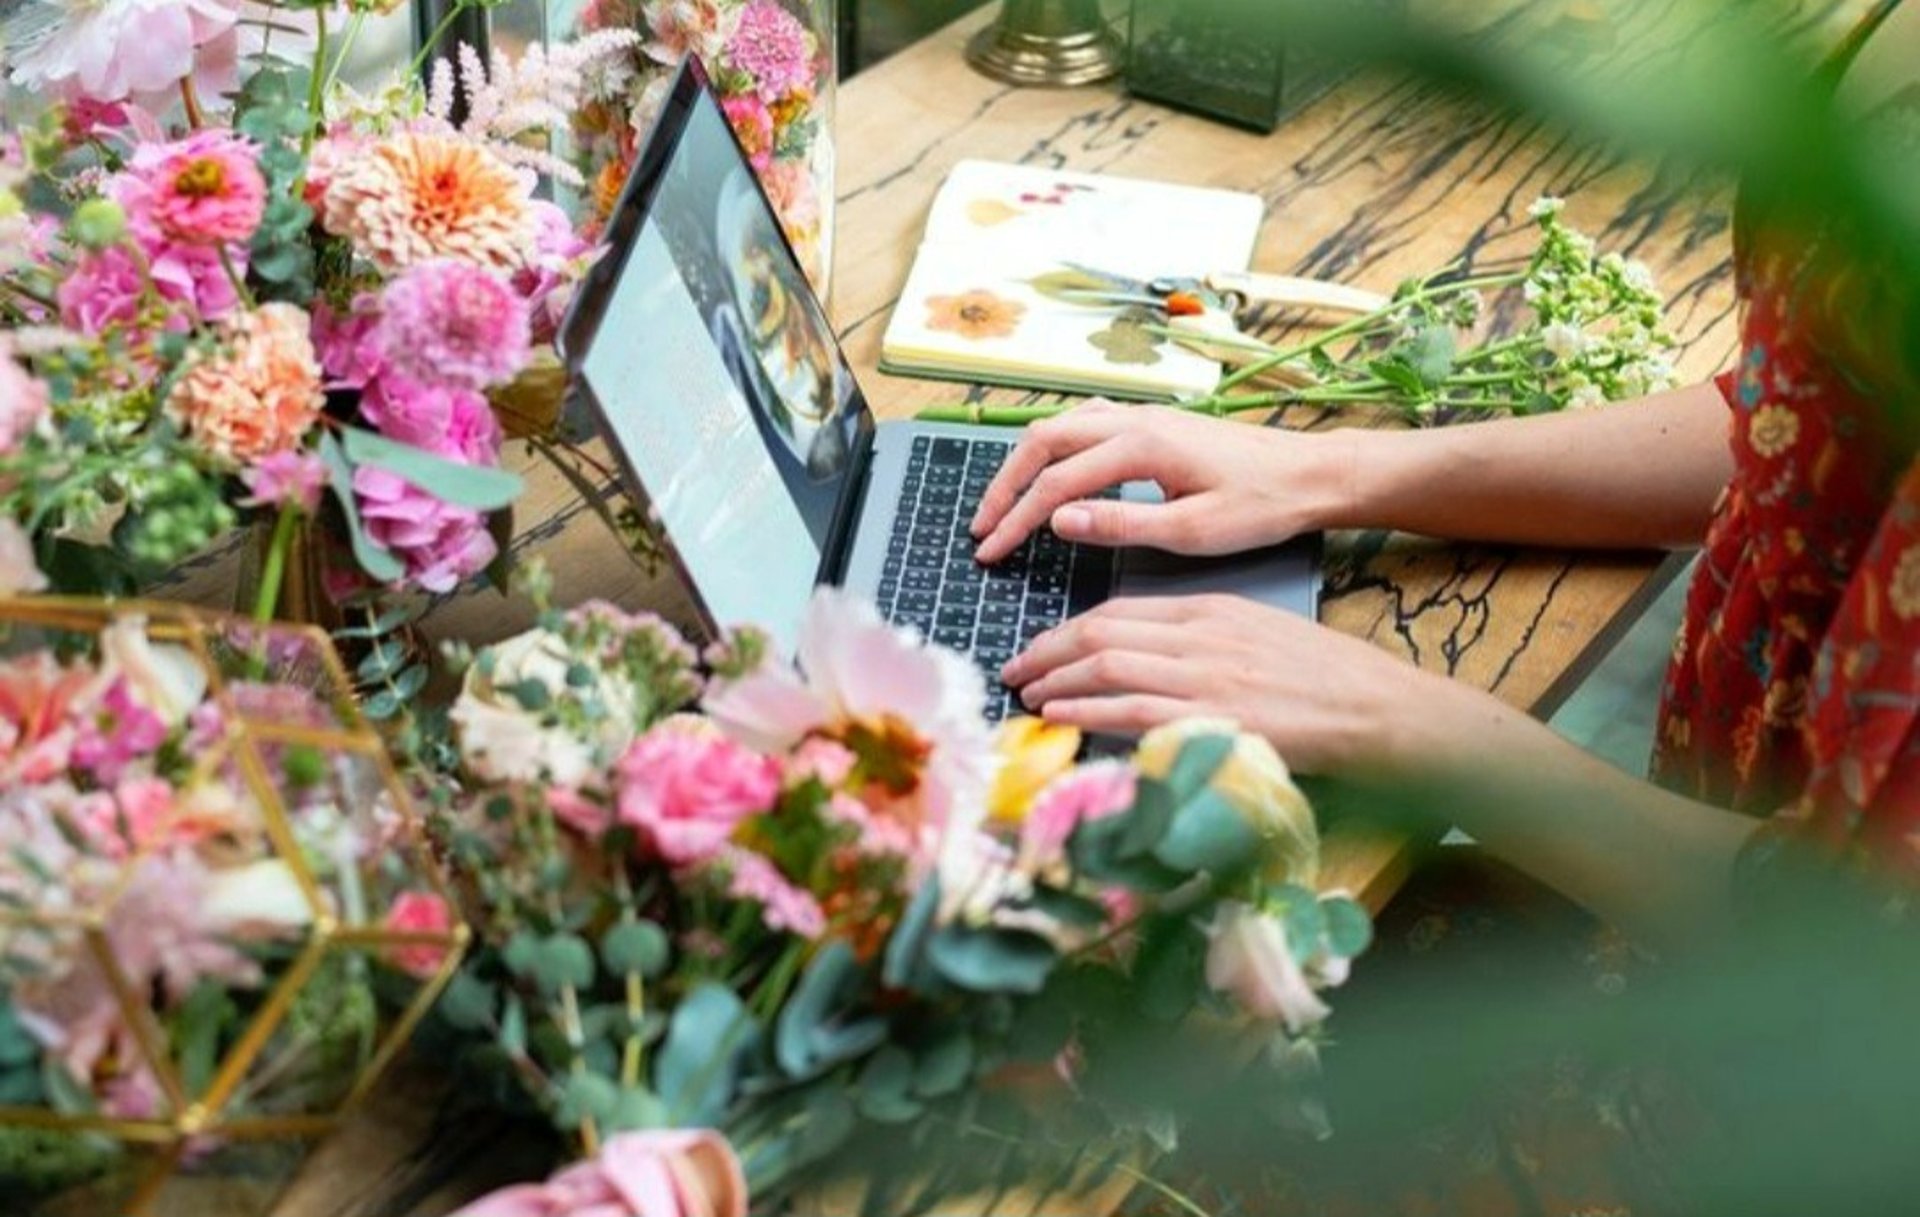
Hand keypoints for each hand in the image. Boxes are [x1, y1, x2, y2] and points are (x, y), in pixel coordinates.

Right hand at [969, 400, 1356, 562]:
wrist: (1312, 473)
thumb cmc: (1264, 504)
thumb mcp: (1193, 531)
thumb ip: (1120, 524)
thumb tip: (1058, 520)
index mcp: (1141, 445)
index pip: (1056, 482)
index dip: (1017, 520)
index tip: (991, 552)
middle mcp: (1136, 419)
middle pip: (1044, 441)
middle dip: (1005, 486)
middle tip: (982, 529)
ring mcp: (1144, 415)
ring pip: (1061, 426)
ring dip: (1026, 463)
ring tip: (1004, 504)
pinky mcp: (1155, 422)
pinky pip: (1086, 424)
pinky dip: (1055, 447)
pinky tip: (1051, 470)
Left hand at [1000, 593, 1476, 776]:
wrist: (1378, 707)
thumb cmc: (1326, 679)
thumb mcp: (1257, 635)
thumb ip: (1202, 643)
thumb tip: (1149, 663)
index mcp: (1209, 609)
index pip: (1119, 610)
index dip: (1068, 630)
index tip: (1041, 648)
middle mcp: (1199, 635)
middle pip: (1100, 632)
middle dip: (1047, 651)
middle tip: (1016, 671)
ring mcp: (1204, 675)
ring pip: (1107, 666)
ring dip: (1056, 680)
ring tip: (1026, 696)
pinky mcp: (1213, 716)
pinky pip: (1131, 708)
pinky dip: (1086, 710)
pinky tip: (1058, 716)